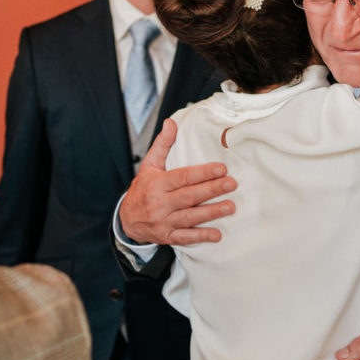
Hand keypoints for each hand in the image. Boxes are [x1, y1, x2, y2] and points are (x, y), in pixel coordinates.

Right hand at [120, 119, 235, 245]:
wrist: (127, 220)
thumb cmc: (143, 189)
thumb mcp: (149, 165)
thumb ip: (163, 144)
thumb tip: (171, 122)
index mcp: (157, 184)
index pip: (183, 177)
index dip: (203, 173)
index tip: (222, 168)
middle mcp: (160, 203)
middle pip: (189, 196)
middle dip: (212, 190)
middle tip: (232, 184)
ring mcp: (163, 221)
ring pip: (189, 217)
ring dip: (211, 213)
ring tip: (230, 207)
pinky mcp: (167, 236)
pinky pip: (185, 237)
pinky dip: (201, 237)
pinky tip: (217, 235)